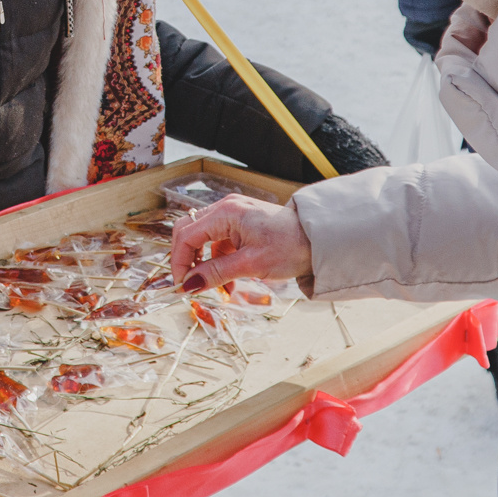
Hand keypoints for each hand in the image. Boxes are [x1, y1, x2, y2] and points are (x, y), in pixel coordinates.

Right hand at [169, 194, 313, 292]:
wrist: (318, 240)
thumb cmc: (291, 246)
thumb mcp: (251, 264)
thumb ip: (216, 273)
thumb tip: (189, 285)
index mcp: (226, 213)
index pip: (186, 235)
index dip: (179, 261)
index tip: (181, 285)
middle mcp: (226, 208)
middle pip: (189, 232)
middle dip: (187, 260)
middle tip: (190, 285)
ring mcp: (233, 214)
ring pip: (203, 238)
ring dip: (204, 264)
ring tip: (217, 287)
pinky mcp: (241, 223)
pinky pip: (219, 241)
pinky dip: (218, 260)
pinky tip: (228, 280)